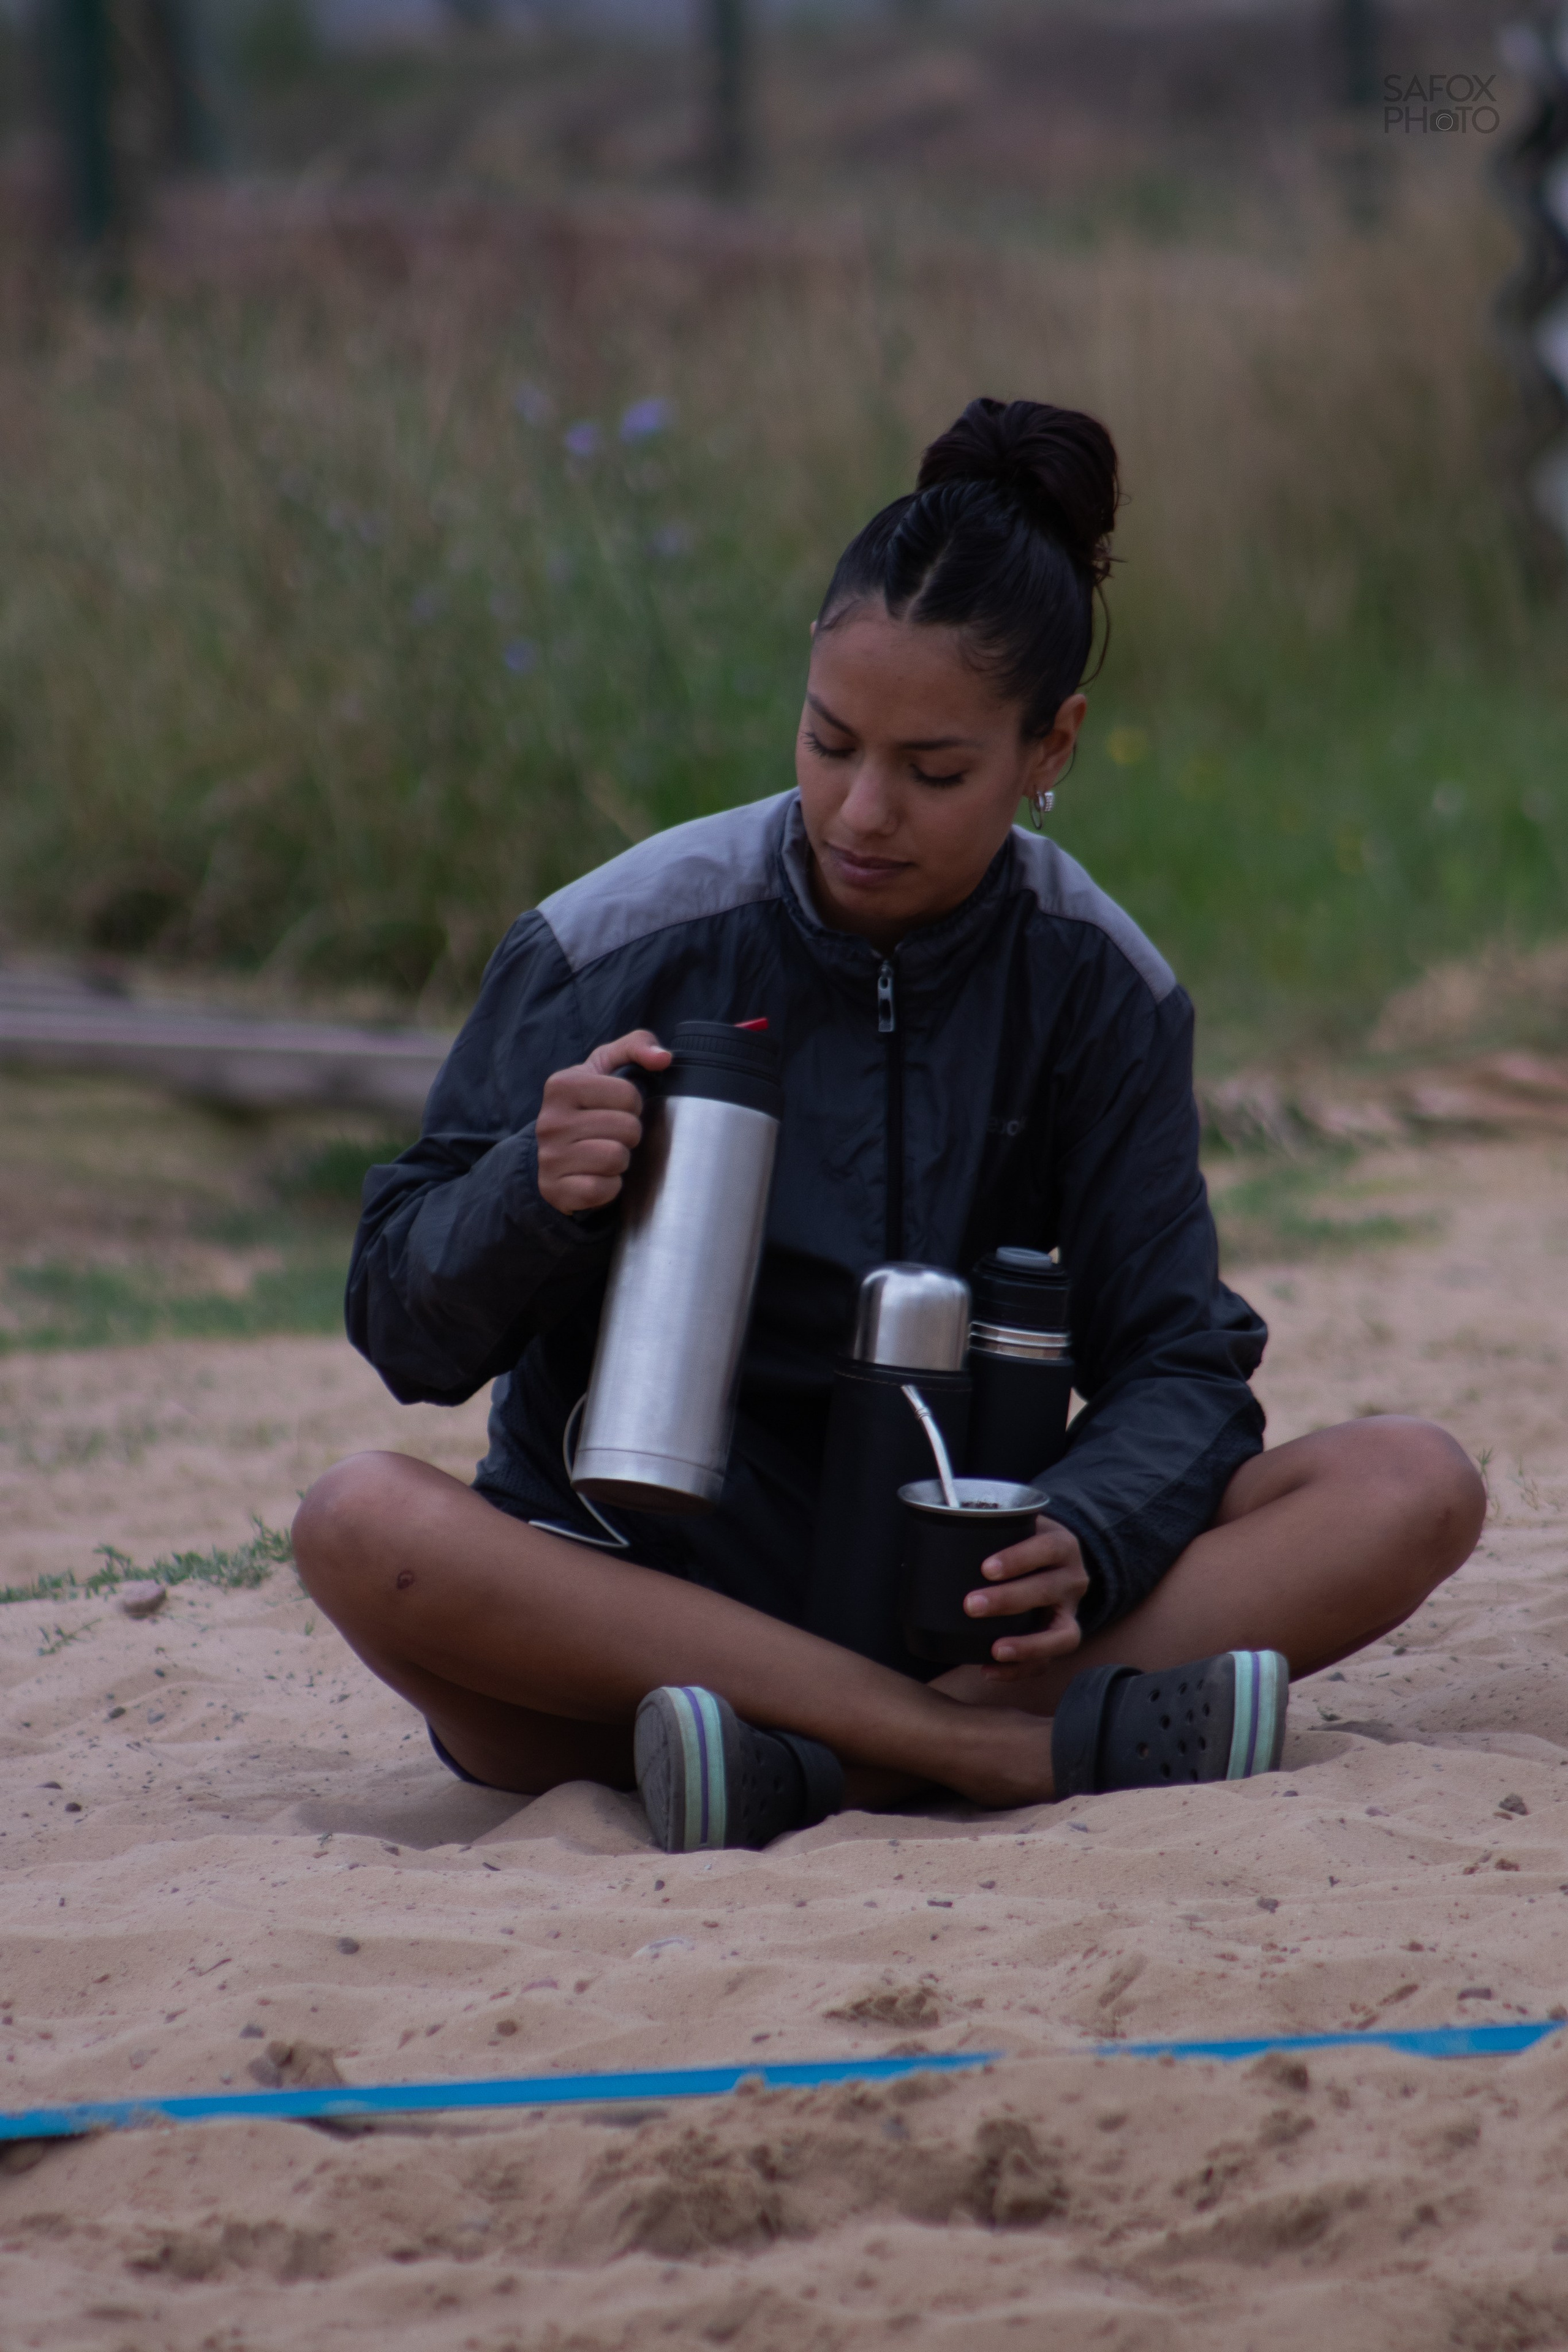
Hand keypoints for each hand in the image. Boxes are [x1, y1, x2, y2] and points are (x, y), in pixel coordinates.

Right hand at [536, 1029, 671, 1216]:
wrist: (553, 1154)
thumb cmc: (588, 1106)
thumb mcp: (607, 1067)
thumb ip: (637, 1046)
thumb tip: (663, 1058)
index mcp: (562, 1084)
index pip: (629, 1095)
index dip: (633, 1105)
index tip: (616, 1109)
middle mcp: (550, 1120)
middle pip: (627, 1128)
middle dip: (629, 1134)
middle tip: (612, 1135)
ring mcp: (550, 1157)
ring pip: (616, 1159)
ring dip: (620, 1161)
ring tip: (604, 1154)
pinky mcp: (555, 1189)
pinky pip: (603, 1189)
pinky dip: (608, 1187)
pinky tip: (596, 1176)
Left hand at [963, 1515, 1087, 1679]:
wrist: (1055, 1562)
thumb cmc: (1024, 1543)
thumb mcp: (1018, 1524)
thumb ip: (992, 1523)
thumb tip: (943, 1520)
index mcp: (1063, 1545)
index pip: (1048, 1549)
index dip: (1019, 1559)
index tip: (986, 1568)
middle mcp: (1073, 1579)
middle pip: (1049, 1590)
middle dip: (1010, 1600)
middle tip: (972, 1605)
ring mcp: (1071, 1612)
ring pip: (1062, 1634)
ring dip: (1027, 1645)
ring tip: (995, 1650)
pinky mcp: (1063, 1638)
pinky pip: (1049, 1661)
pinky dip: (1020, 1670)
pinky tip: (989, 1670)